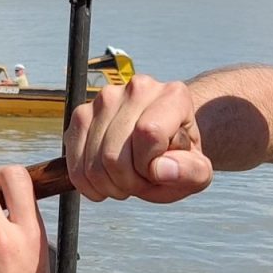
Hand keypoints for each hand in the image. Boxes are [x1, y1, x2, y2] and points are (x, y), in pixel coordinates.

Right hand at [64, 75, 212, 203]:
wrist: (161, 143)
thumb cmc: (179, 157)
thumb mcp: (198, 172)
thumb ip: (190, 172)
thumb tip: (160, 169)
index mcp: (173, 96)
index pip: (148, 133)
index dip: (149, 166)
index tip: (156, 172)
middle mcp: (138, 88)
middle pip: (115, 152)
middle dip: (126, 182)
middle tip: (139, 183)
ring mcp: (106, 98)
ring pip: (93, 158)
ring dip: (107, 184)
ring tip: (124, 181)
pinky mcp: (82, 113)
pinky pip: (74, 157)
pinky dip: (85, 180)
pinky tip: (103, 182)